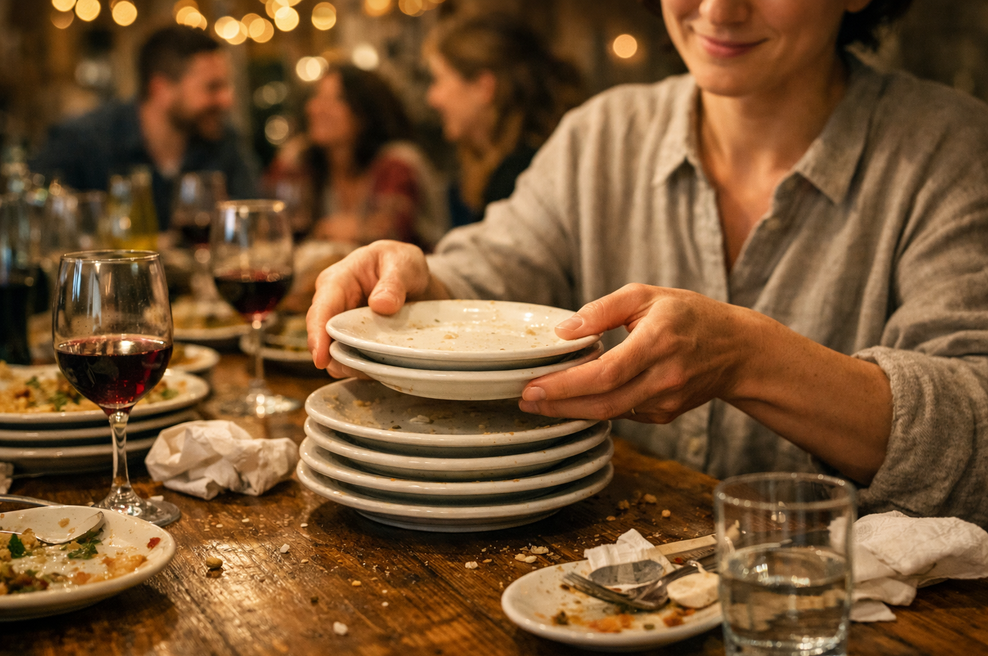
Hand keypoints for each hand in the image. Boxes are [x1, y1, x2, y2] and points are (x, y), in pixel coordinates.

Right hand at [305, 240, 449, 375]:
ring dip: (354, 365)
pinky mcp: (353, 341)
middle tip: (363, 369)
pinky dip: (365, 367)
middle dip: (337, 358)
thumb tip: (381, 304)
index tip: (321, 359)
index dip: (318, 335)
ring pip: (336, 354)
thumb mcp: (403, 263)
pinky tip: (382, 368)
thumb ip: (394, 282)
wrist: (412, 277)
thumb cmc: (400, 263)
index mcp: (337, 281)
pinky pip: (352, 360)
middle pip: (323, 338)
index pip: (321, 309)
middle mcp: (333, 306)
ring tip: (378, 368)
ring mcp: (342, 326)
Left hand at [518, 284, 751, 421]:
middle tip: (523, 399)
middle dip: (558, 405)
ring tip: (538, 403)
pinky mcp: (665, 415)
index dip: (565, 385)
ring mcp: (666, 401)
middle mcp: (664, 377)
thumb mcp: (647, 296)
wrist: (738, 351)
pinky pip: (622, 414)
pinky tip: (571, 401)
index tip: (532, 386)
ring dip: (570, 412)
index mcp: (658, 342)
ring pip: (610, 414)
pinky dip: (594, 409)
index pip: (605, 372)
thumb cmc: (690, 316)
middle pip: (603, 402)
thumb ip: (602, 310)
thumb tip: (562, 330)